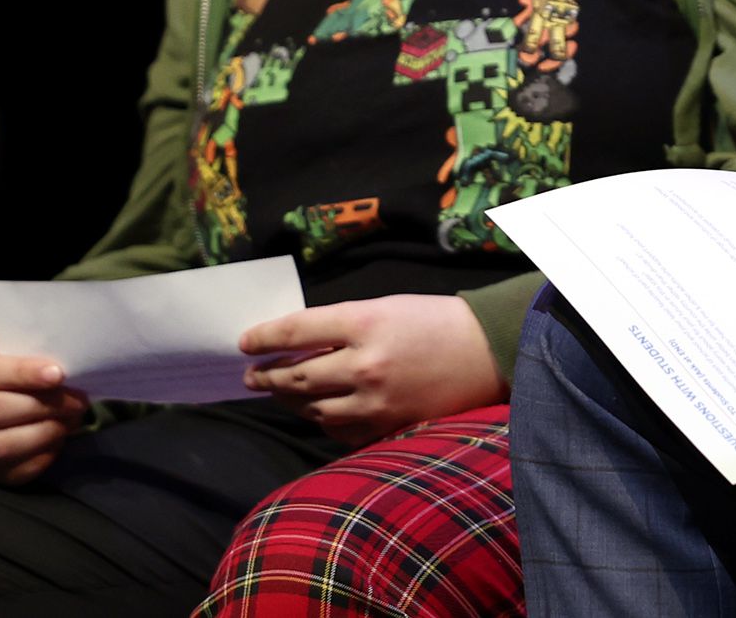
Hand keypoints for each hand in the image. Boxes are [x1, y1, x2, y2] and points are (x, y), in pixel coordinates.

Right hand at [0, 342, 88, 483]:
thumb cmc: (9, 367)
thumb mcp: (13, 351)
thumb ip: (30, 356)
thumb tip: (63, 369)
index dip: (22, 373)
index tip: (58, 374)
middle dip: (43, 405)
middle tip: (78, 400)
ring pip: (1, 445)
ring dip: (45, 432)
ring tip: (73, 418)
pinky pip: (13, 471)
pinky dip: (42, 455)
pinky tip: (61, 437)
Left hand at [238, 292, 502, 438]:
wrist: (490, 353)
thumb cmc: (438, 322)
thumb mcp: (388, 307)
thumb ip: (342, 325)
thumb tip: (296, 344)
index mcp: (365, 322)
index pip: (295, 332)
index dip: (263, 338)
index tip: (245, 343)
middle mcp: (364, 364)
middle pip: (296, 375)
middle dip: (266, 376)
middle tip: (251, 375)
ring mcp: (373, 401)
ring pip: (310, 406)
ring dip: (288, 400)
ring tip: (278, 392)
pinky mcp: (384, 427)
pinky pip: (335, 428)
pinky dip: (319, 418)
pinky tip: (316, 409)